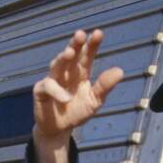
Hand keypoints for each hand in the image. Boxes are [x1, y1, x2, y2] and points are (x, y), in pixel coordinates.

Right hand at [31, 29, 123, 162]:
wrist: (60, 128)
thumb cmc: (77, 111)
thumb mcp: (95, 100)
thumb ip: (105, 86)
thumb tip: (120, 71)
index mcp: (81, 72)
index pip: (87, 55)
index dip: (92, 45)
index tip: (99, 33)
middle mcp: (67, 72)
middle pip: (71, 55)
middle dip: (75, 44)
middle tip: (80, 34)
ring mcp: (53, 79)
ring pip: (57, 65)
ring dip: (62, 59)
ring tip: (69, 53)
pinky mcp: (41, 90)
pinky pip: (48, 86)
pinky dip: (57, 91)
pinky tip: (66, 98)